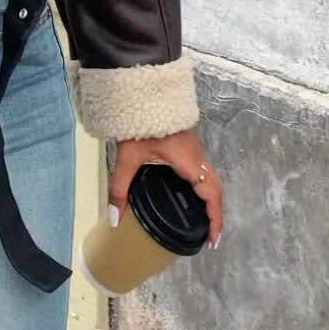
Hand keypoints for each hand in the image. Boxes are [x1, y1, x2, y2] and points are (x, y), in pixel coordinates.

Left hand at [108, 128, 223, 248]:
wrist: (144, 89)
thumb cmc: (142, 121)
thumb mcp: (128, 157)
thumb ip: (119, 187)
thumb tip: (113, 218)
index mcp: (189, 161)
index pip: (211, 194)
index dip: (215, 218)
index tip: (213, 239)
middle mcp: (196, 156)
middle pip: (215, 187)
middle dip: (215, 212)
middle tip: (209, 233)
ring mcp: (193, 148)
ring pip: (210, 177)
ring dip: (209, 198)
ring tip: (202, 217)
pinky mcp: (186, 143)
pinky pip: (202, 169)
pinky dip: (202, 185)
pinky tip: (190, 191)